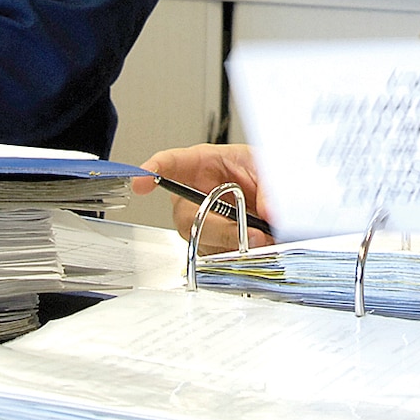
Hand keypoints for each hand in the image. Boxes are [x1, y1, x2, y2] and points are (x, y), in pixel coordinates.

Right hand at [135, 143, 273, 250]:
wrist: (276, 194)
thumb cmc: (261, 171)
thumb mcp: (267, 168)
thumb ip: (269, 188)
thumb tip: (267, 211)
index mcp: (203, 163)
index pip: (171, 164)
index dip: (153, 172)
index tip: (142, 181)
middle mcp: (195, 193)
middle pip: (185, 214)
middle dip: (217, 227)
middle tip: (247, 231)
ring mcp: (201, 220)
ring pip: (199, 239)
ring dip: (231, 243)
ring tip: (262, 237)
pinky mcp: (211, 242)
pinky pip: (214, 255)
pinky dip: (236, 254)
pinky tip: (255, 245)